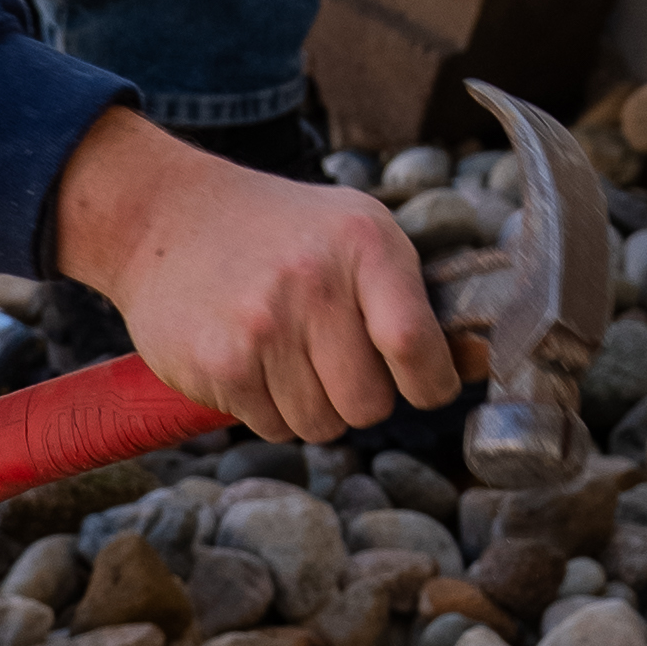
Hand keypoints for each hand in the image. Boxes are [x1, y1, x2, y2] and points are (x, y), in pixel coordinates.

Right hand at [52, 106, 460, 446]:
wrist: (165, 218)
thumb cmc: (281, 232)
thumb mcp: (357, 233)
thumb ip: (415, 297)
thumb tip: (480, 362)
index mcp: (364, 244)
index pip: (416, 346)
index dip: (431, 384)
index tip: (424, 385)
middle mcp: (315, 283)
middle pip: (370, 404)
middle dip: (361, 398)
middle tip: (336, 362)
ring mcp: (263, 326)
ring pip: (321, 425)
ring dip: (312, 406)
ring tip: (288, 355)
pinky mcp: (219, 363)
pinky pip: (271, 427)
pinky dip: (268, 409)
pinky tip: (251, 361)